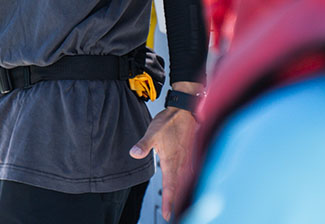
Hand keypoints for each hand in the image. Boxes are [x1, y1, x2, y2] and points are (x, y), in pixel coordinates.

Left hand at [129, 82, 201, 220]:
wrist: (185, 110)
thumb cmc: (170, 121)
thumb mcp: (152, 132)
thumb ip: (144, 145)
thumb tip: (134, 153)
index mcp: (172, 161)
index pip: (170, 187)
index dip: (169, 202)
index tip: (168, 215)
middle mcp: (182, 163)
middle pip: (180, 189)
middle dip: (176, 204)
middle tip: (174, 216)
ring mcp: (187, 160)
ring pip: (186, 183)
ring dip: (182, 195)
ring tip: (179, 207)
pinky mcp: (190, 155)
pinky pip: (189, 174)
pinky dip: (187, 184)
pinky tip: (185, 187)